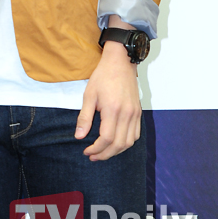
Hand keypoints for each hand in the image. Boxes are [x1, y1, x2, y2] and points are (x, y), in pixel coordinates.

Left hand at [74, 40, 140, 160]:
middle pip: (118, 144)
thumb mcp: (89, 94)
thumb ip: (84, 117)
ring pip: (129, 142)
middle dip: (105, 154)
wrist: (120, 62)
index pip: (106, 139)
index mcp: (112, 110)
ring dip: (116, 151)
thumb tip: (79, 137)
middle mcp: (126, 114)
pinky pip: (135, 135)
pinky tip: (116, 143)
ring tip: (103, 152)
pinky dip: (126, 143)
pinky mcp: (138, 112)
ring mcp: (135, 114)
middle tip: (93, 156)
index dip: (96, 149)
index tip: (87, 151)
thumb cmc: (103, 76)